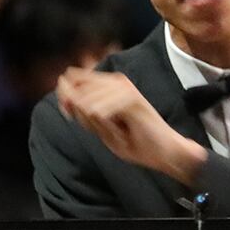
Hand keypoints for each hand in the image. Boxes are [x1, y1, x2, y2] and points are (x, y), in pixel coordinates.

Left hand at [56, 69, 206, 185]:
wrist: (164, 152)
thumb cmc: (134, 141)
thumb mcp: (101, 128)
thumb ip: (82, 112)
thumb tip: (65, 98)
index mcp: (108, 84)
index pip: (73, 78)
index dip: (65, 96)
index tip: (71, 115)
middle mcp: (116, 80)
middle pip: (78, 91)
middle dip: (81, 115)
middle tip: (104, 130)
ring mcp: (125, 88)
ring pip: (87, 103)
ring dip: (96, 125)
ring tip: (117, 132)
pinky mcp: (132, 99)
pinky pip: (100, 112)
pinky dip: (105, 127)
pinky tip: (120, 131)